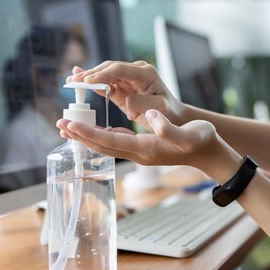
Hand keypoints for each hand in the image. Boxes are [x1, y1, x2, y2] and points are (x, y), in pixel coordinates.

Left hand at [57, 109, 242, 183]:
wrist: (209, 153)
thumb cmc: (201, 141)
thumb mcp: (189, 134)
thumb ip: (169, 128)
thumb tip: (151, 116)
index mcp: (146, 149)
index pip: (112, 141)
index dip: (90, 133)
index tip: (71, 125)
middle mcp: (139, 153)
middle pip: (103, 146)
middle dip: (80, 136)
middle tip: (60, 124)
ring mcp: (140, 152)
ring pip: (107, 145)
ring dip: (86, 137)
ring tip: (68, 128)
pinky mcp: (143, 148)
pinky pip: (116, 142)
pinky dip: (100, 136)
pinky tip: (93, 131)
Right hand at [67, 61, 185, 128]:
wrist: (173, 115)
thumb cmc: (169, 113)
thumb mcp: (160, 109)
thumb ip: (143, 104)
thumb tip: (126, 102)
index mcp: (146, 74)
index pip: (120, 69)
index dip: (102, 74)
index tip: (87, 81)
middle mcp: (136, 71)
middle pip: (109, 68)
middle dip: (90, 74)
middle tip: (72, 80)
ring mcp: (128, 78)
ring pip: (105, 74)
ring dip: (88, 77)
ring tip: (70, 80)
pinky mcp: (123, 87)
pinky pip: (105, 82)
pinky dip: (92, 82)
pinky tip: (78, 79)